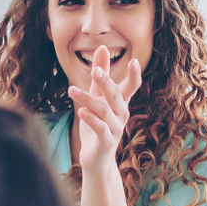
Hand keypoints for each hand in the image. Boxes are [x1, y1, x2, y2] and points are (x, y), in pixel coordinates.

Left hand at [66, 45, 136, 174]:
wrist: (96, 158)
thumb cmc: (97, 124)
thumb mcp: (97, 96)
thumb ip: (100, 74)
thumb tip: (102, 47)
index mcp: (121, 103)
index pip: (132, 87)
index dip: (135, 75)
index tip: (135, 61)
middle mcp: (122, 114)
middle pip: (116, 96)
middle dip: (107, 82)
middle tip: (95, 70)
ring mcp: (115, 129)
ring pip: (104, 112)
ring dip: (87, 100)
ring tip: (71, 90)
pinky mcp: (106, 142)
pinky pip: (100, 129)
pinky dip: (91, 120)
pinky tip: (81, 112)